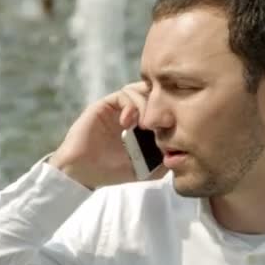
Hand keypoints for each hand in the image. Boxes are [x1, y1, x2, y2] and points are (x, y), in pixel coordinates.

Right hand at [49, 82, 163, 188]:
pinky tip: (128, 124)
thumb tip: (181, 152)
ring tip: (144, 126)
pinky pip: (124, 95)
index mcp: (141, 125)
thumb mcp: (144, 168)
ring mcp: (117, 108)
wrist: (83, 173)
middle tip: (162, 123)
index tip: (172, 129)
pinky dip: (131, 106)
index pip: (161, 108)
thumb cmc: (110, 172)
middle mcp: (130, 112)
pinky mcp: (105, 105)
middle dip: (161, 105)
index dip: (170, 113)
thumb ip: (161, 160)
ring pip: (140, 90)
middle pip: (153, 94)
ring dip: (146, 106)